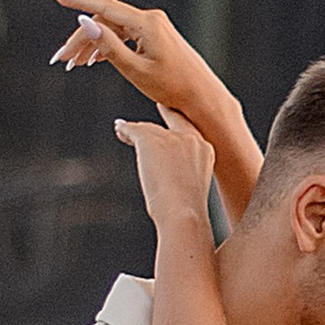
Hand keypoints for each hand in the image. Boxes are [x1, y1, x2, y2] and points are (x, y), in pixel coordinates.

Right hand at [51, 0, 241, 143]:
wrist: (201, 96)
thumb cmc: (172, 87)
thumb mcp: (135, 70)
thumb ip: (108, 45)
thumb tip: (85, 21)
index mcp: (146, 23)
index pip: (104, 7)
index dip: (77, 1)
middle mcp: (150, 19)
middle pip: (105, 22)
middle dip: (81, 40)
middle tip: (61, 59)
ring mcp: (153, 26)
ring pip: (113, 30)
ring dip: (92, 45)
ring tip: (73, 64)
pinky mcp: (154, 36)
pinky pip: (124, 36)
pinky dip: (108, 46)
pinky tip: (93, 60)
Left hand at [115, 112, 216, 230]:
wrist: (182, 213)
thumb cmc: (186, 213)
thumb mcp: (189, 188)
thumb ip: (181, 175)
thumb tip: (164, 178)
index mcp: (204, 150)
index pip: (187, 129)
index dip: (175, 120)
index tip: (166, 110)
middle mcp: (190, 139)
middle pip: (167, 127)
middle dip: (152, 128)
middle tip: (139, 125)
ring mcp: (171, 138)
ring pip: (148, 129)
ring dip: (135, 130)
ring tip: (122, 130)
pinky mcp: (150, 140)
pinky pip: (133, 130)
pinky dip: (125, 130)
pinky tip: (119, 129)